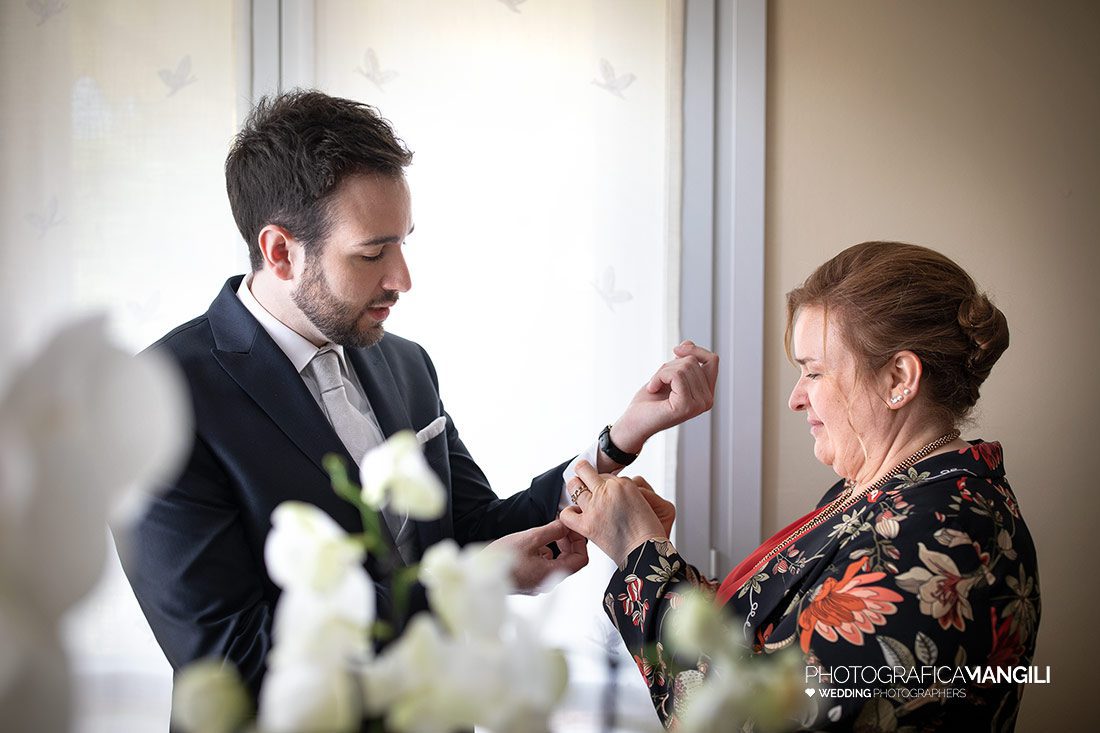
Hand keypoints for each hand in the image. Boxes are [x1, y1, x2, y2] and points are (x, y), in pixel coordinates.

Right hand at [487, 519, 588, 593]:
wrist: (479, 575)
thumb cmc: (502, 560)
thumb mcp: (530, 539)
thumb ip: (552, 531)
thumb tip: (566, 525)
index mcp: (552, 574)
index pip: (580, 560)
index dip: (580, 542)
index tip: (572, 529)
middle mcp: (547, 582)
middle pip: (569, 561)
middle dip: (568, 542)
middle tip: (560, 527)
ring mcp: (538, 583)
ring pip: (557, 563)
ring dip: (556, 546)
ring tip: (545, 532)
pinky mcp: (529, 581)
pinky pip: (544, 566)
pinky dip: (544, 552)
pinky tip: (533, 543)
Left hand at [559, 460, 666, 564]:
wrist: (646, 552)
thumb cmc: (647, 530)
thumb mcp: (645, 499)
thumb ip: (627, 490)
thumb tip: (611, 488)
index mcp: (623, 484)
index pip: (605, 474)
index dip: (604, 482)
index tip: (606, 490)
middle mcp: (607, 492)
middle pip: (585, 471)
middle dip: (584, 474)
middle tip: (584, 480)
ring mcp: (595, 507)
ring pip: (574, 486)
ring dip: (576, 490)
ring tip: (580, 497)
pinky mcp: (587, 524)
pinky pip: (567, 513)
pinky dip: (569, 513)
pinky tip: (576, 515)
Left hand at [608, 341, 718, 455]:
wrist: (634, 422)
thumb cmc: (649, 402)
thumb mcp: (668, 374)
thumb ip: (682, 361)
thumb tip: (688, 343)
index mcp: (706, 393)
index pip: (713, 360)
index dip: (695, 350)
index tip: (676, 351)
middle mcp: (707, 401)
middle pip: (693, 362)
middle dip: (670, 365)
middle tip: (658, 381)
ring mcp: (698, 405)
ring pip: (684, 367)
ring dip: (662, 372)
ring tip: (655, 386)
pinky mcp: (685, 406)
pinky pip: (676, 375)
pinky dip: (659, 377)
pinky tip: (653, 388)